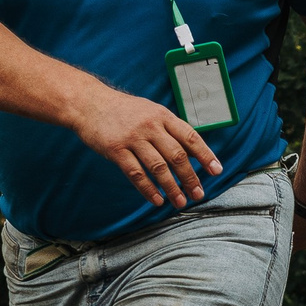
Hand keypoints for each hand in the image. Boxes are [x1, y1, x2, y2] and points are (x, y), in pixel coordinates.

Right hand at [73, 86, 222, 207]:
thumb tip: (193, 152)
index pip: (190, 137)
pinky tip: (157, 200)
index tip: (217, 171)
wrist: (88, 103)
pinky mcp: (115, 149)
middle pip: (177, 156)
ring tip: (180, 202)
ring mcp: (132, 138)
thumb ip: (170, 129)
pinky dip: (148, 189)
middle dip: (190, 177)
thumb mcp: (151, 111)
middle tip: (199, 194)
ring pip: (158, 167)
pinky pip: (136, 173)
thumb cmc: (124, 110)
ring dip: (172, 188)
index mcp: (163, 116)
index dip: (205, 155)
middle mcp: (150, 126)